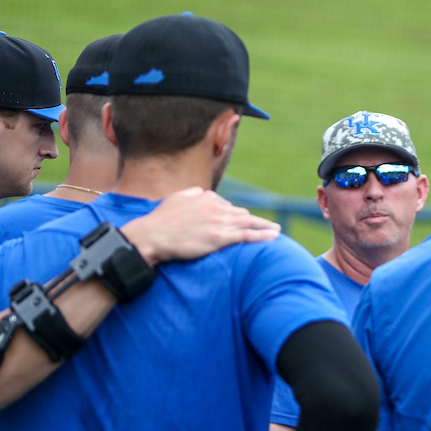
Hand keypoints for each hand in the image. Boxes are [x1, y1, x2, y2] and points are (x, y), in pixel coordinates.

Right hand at [120, 187, 280, 265]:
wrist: (153, 235)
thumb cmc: (161, 220)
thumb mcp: (177, 198)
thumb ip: (192, 194)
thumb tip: (202, 193)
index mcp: (206, 196)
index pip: (227, 206)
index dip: (233, 216)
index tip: (240, 223)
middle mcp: (216, 206)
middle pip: (240, 214)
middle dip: (252, 221)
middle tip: (267, 228)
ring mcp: (219, 221)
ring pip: (249, 222)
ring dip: (265, 227)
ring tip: (277, 231)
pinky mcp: (220, 237)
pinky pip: (247, 235)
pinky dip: (263, 235)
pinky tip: (274, 237)